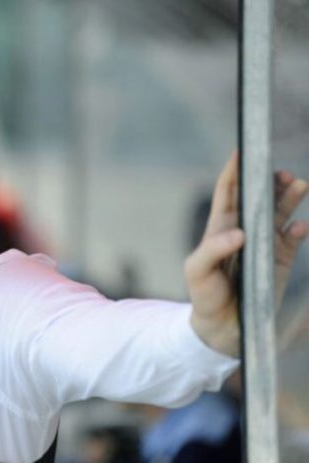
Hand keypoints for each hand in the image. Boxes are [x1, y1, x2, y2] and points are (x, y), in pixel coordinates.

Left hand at [184, 152, 307, 356]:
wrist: (222, 327)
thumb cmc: (204, 294)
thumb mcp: (197, 272)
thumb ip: (213, 251)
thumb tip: (239, 233)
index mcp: (220, 227)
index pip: (227, 191)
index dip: (234, 170)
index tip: (243, 149)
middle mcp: (245, 229)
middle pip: (259, 197)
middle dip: (270, 181)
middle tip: (282, 173)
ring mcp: (264, 243)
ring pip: (280, 212)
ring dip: (289, 198)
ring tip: (299, 185)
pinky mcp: (281, 260)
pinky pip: (293, 238)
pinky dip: (299, 229)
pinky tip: (300, 225)